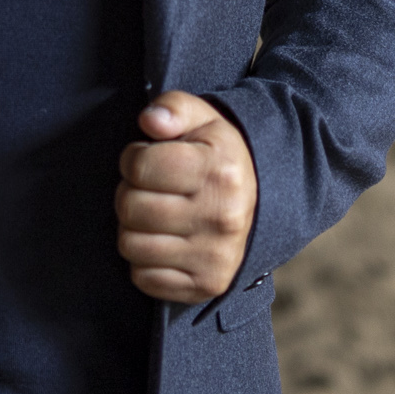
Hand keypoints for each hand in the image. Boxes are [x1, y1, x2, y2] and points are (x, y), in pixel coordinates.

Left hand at [115, 90, 256, 301]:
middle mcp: (221, 216)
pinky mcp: (206, 285)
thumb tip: (149, 120)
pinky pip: (144, 278)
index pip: (140, 167)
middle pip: (130, 208)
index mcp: (218, 171)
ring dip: (134, 228)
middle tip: (150, 188)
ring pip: (131, 245)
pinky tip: (165, 241)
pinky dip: (145, 261)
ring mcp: (215, 256)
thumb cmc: (219, 156)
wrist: (264, 200)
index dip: (133, 159)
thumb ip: (172, 108)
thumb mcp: (202, 119)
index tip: (147, 158)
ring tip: (155, 214)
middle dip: (130, 192)